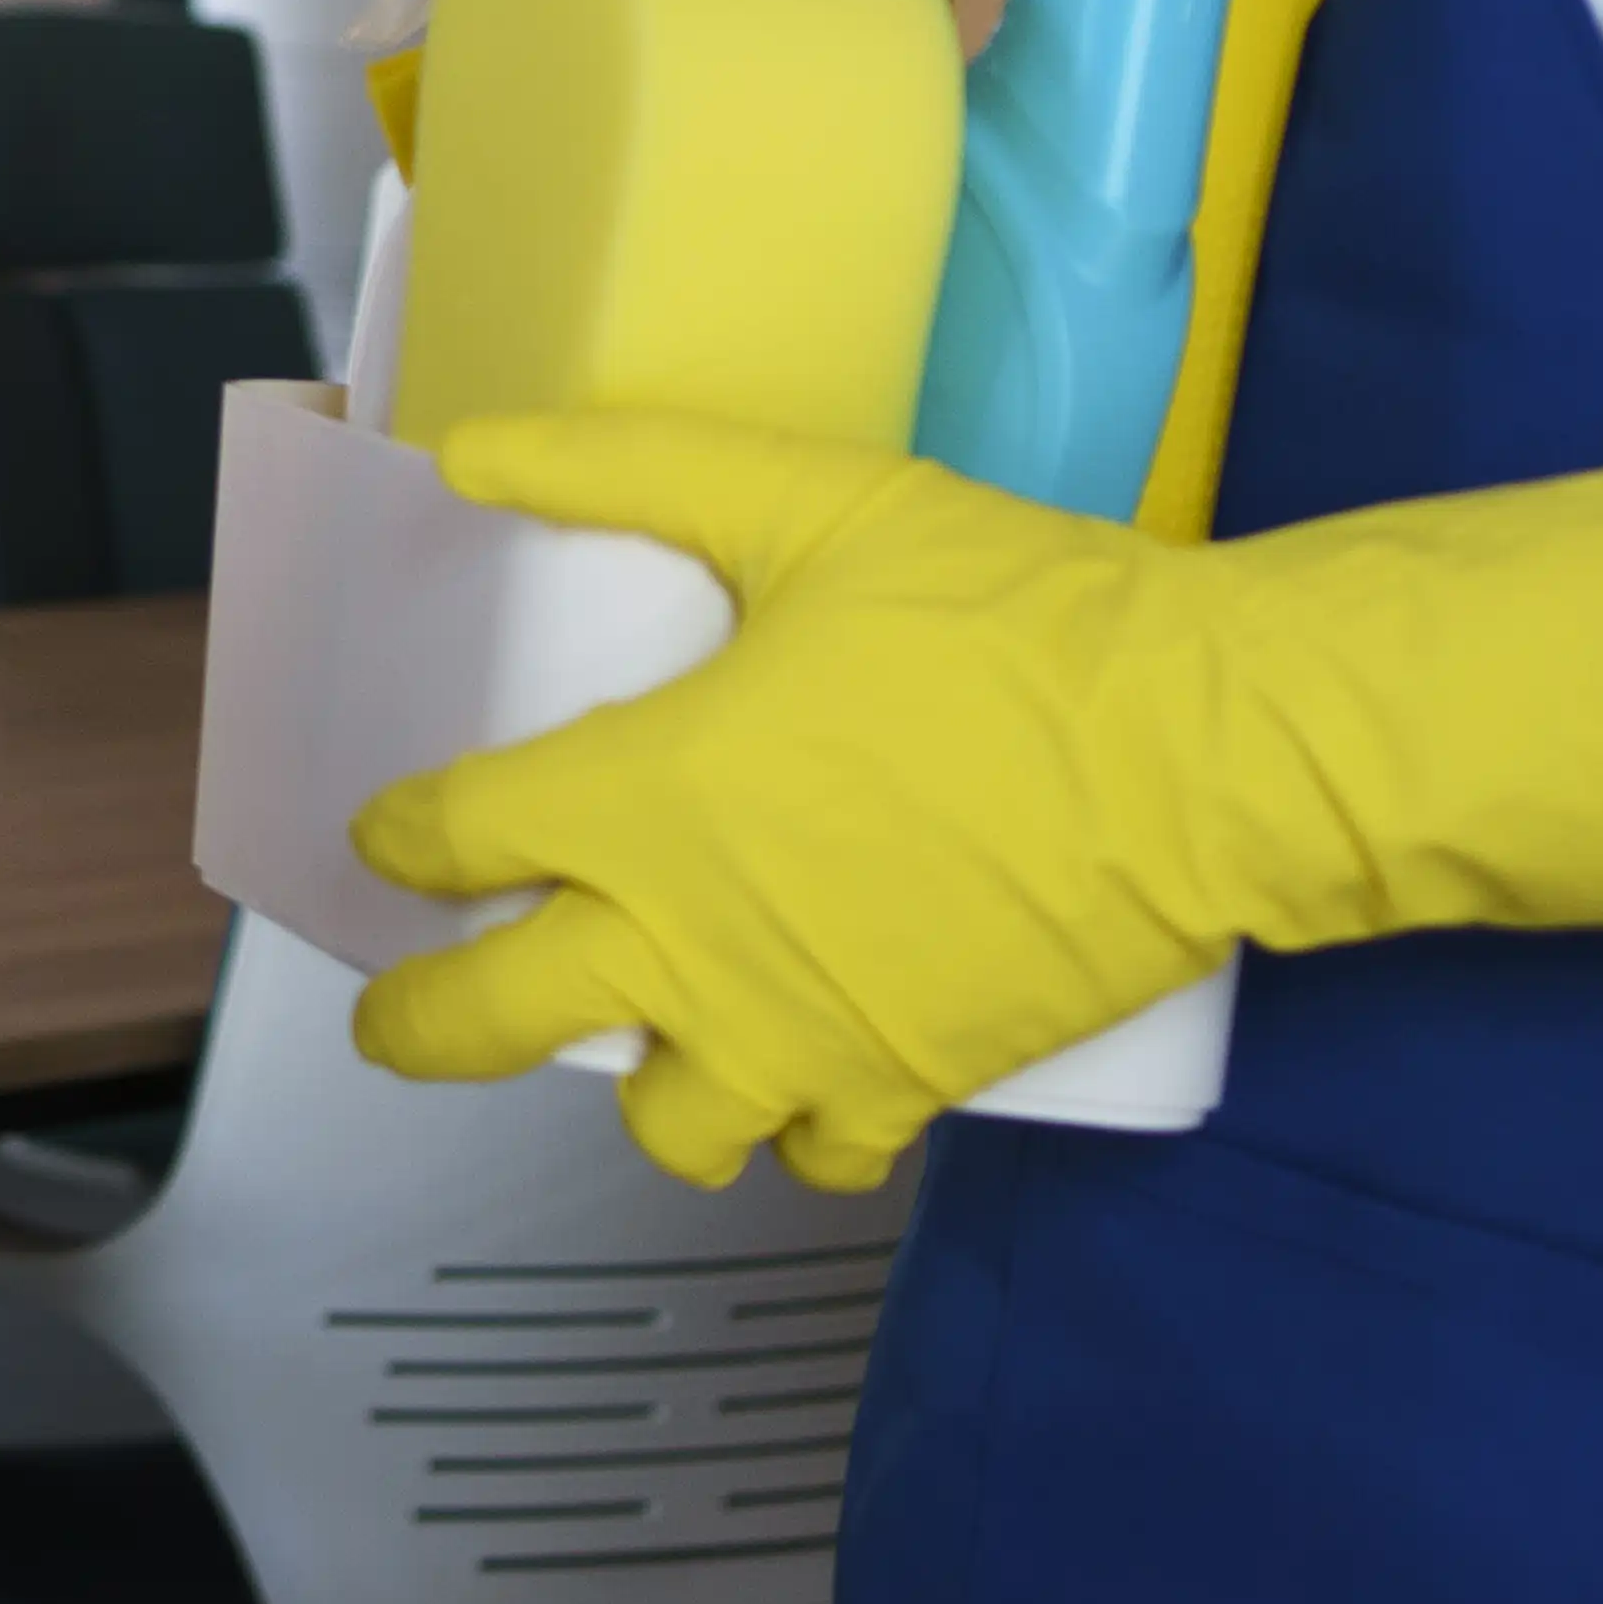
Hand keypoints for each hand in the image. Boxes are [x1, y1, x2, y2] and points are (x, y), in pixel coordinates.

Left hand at [344, 411, 1602, 1192]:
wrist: (1205, 752)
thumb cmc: (1011, 620)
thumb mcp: (806, 498)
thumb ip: (622, 468)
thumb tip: (470, 448)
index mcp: (640, 801)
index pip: (450, 839)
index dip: (403, 833)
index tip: (396, 829)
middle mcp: (691, 945)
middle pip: (488, 1026)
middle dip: (419, 1022)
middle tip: (397, 1014)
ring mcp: (798, 1035)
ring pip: (659, 1126)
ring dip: (633, 1084)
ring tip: (641, 1035)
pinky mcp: (908, 1084)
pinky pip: (816, 1155)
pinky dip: (796, 1128)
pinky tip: (800, 1071)